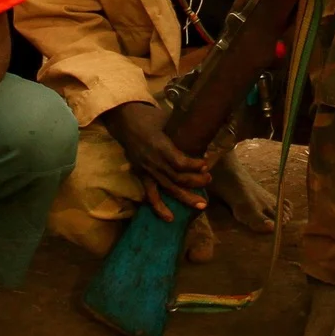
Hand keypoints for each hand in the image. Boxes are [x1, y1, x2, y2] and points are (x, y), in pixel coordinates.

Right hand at [104, 101, 210, 217]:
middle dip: (196, 182)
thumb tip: (204, 129)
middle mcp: (154, 161)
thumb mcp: (168, 118)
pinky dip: (159, 208)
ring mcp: (147, 171)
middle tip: (209, 180)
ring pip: (168, 189)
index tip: (206, 164)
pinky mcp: (142, 176)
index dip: (194, 166)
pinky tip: (170, 218)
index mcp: (160, 146)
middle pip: (177, 178)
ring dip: (186, 198)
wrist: (125, 121)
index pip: (179, 162)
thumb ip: (183, 128)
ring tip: (202, 205)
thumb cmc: (149, 117)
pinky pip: (150, 195)